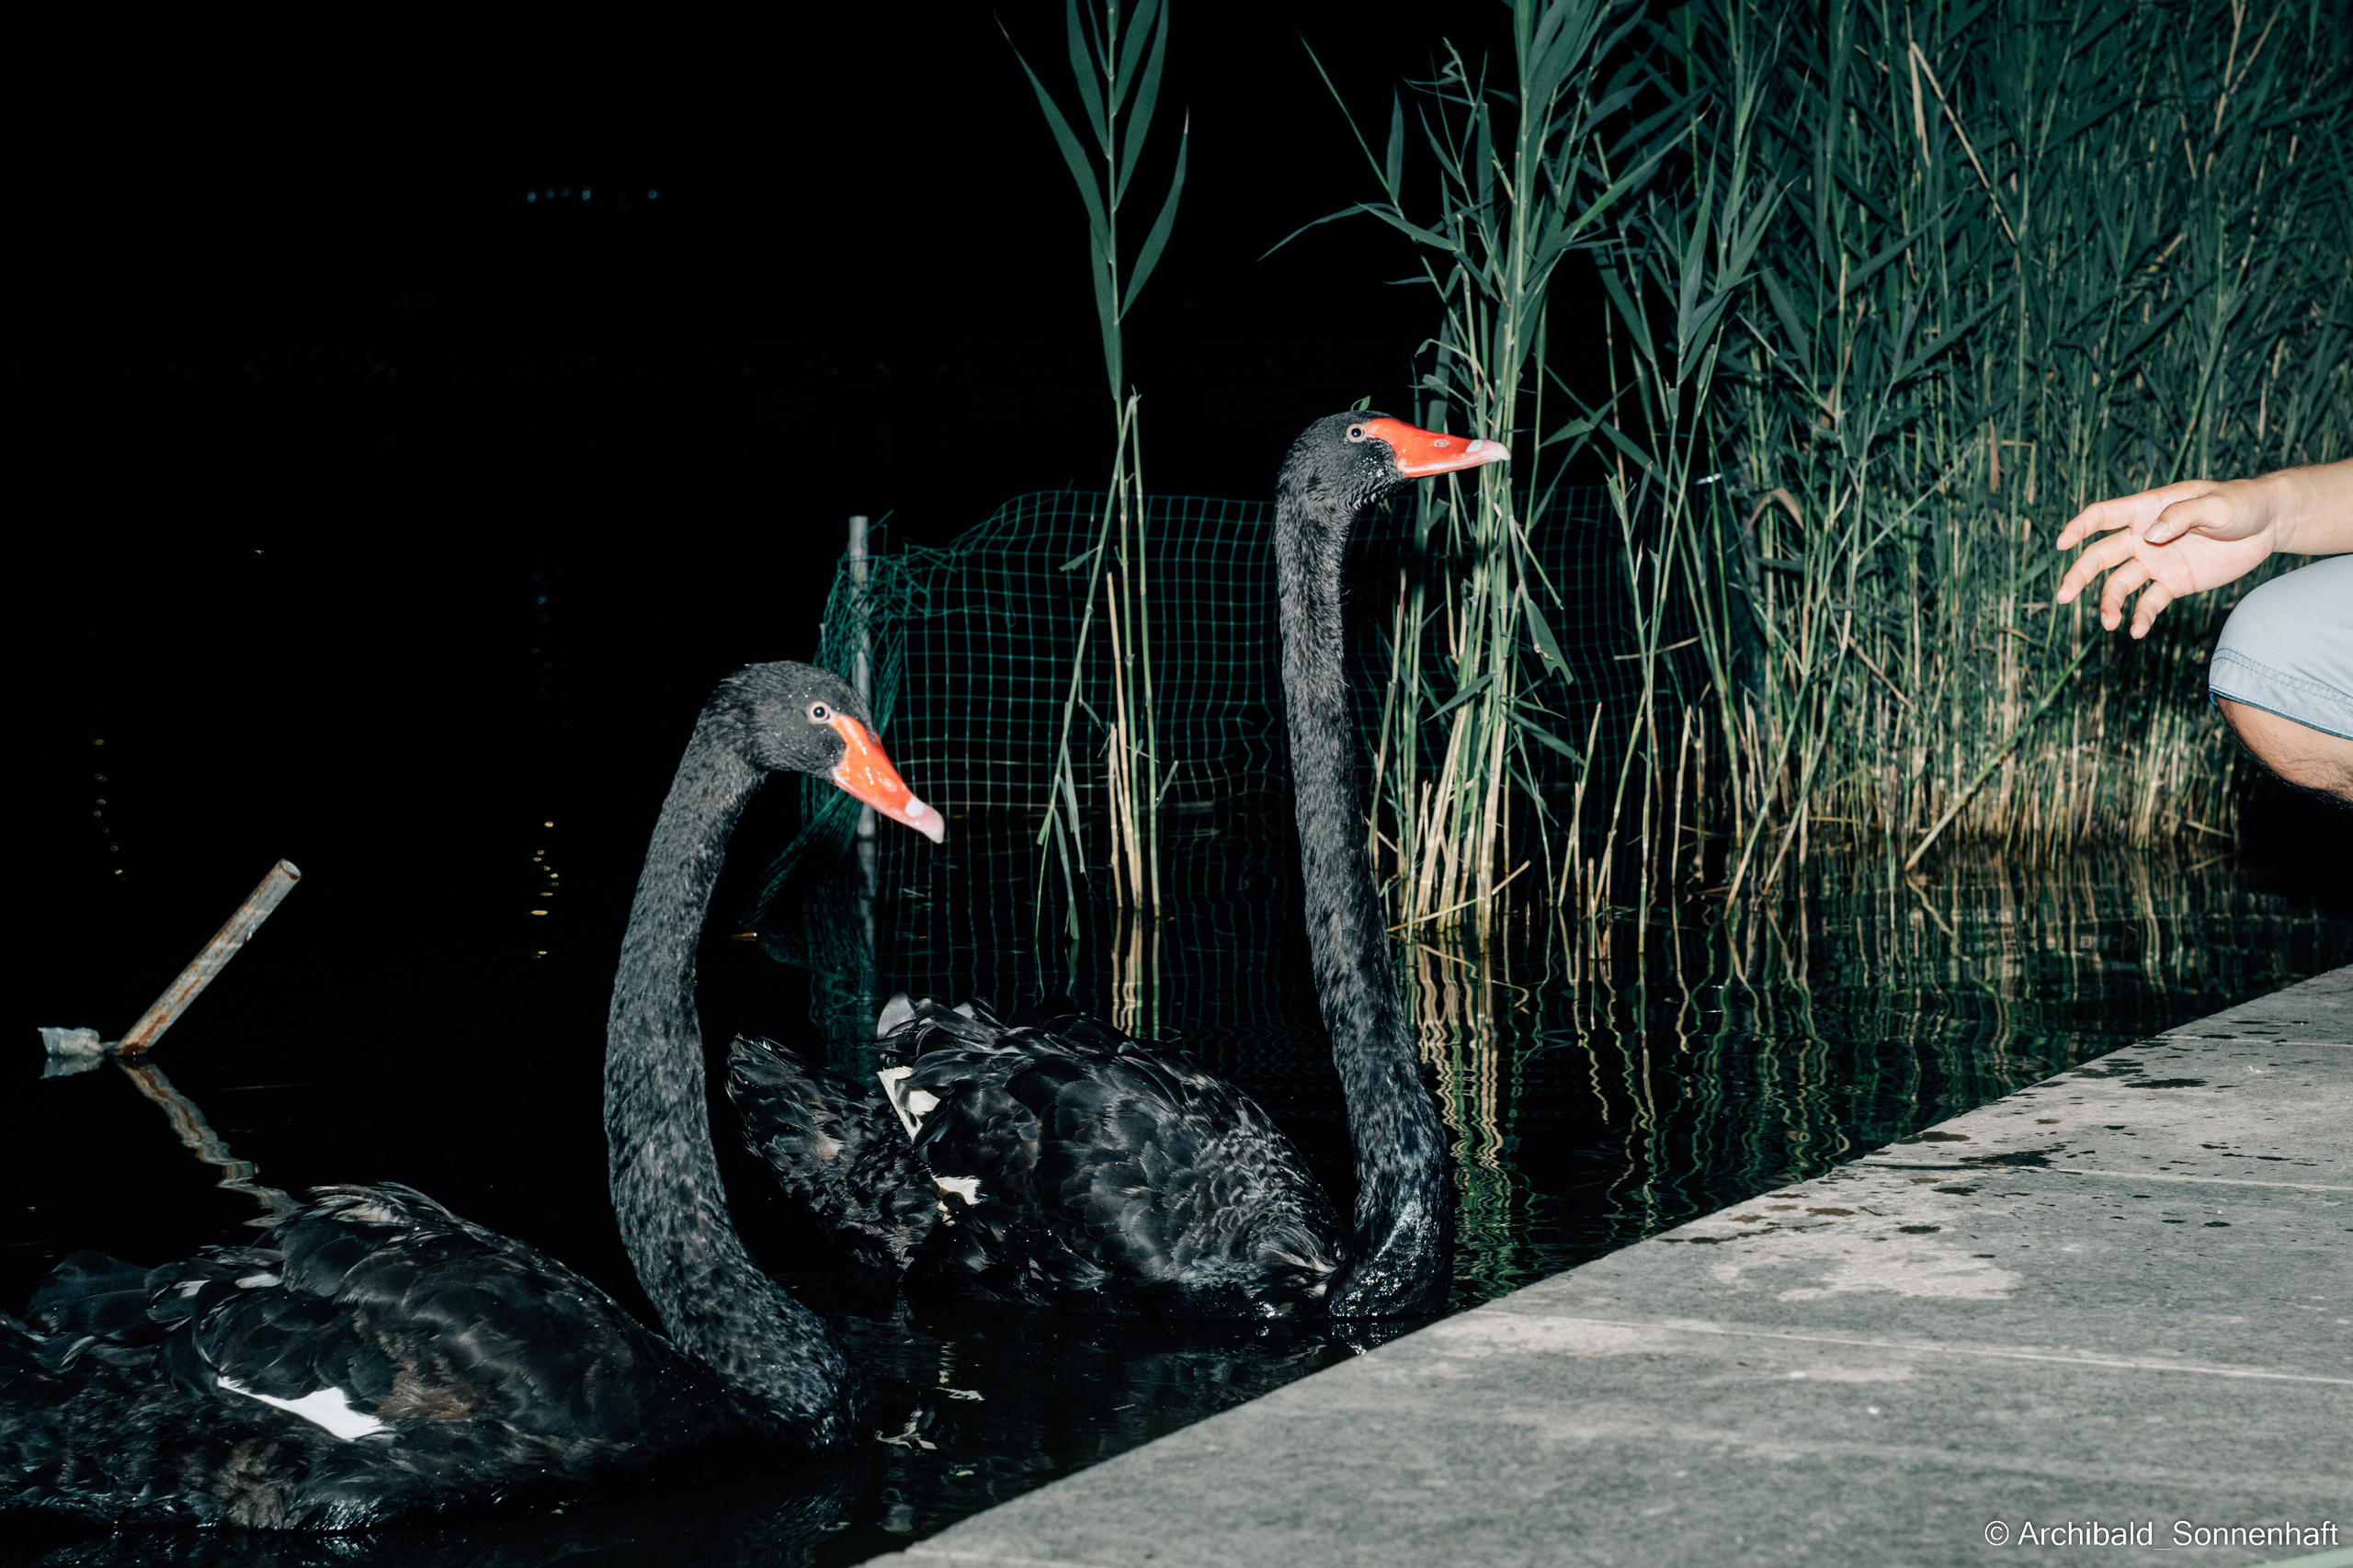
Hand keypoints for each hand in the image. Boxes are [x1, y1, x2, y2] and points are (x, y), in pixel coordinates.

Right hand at [2054, 477, 2278, 638]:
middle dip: (2079, 575)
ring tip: (2109, 623)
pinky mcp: (2173, 584)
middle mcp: (2144, 537)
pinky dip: (2140, 617)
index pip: (2103, 516)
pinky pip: (2149, 602)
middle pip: (2101, 556)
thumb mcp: (2217, 504)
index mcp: (2147, 509)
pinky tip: (2136, 630)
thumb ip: (2182, 515)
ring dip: (2109, 602)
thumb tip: (2149, 534)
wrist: (2268, 525)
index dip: (2079, 528)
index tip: (2061, 544)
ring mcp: (2157, 562)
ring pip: (2120, 584)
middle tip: (2064, 595)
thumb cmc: (2241, 503)